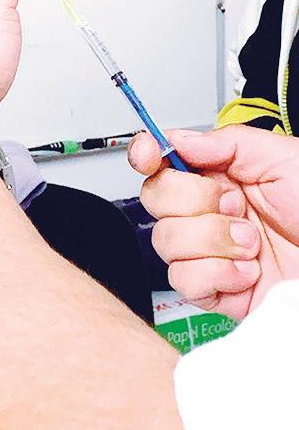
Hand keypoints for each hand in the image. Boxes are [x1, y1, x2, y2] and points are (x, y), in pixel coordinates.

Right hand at [128, 126, 298, 319]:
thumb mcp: (282, 158)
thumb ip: (227, 142)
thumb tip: (179, 139)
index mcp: (221, 174)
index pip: (164, 160)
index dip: (147, 153)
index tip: (149, 153)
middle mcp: (210, 211)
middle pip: (156, 198)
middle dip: (193, 201)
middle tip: (234, 205)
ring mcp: (210, 251)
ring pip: (166, 242)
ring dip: (214, 241)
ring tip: (251, 243)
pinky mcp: (216, 290)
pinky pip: (186, 281)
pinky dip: (219, 275)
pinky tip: (248, 271)